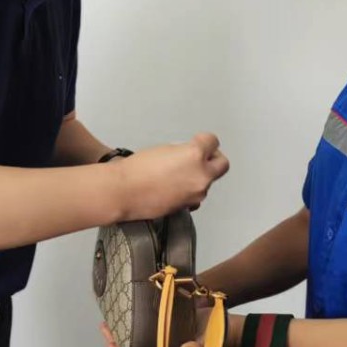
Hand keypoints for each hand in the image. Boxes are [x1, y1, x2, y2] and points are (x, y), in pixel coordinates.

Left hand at [101, 302, 241, 346]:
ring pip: (136, 339)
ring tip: (109, 322)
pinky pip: (145, 326)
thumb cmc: (215, 338)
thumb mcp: (207, 345)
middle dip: (116, 343)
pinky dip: (133, 321)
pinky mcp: (165, 324)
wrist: (224, 325)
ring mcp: (162, 337)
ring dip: (121, 332)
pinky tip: (127, 311)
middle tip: (105, 328)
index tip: (112, 346)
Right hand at [113, 133, 229, 219]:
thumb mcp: (166, 149)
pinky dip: (190, 191)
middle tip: (199, 157)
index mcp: (195, 154)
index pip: (213, 141)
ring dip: (200, 176)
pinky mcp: (189, 206)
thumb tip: (191, 155)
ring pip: (209, 181)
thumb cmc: (139, 167)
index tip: (197, 142)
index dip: (204, 140)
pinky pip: (197, 195)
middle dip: (213, 158)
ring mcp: (197, 193)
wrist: (124, 191)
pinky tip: (175, 188)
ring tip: (178, 174)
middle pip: (222, 164)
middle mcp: (202, 174)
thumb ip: (185, 151)